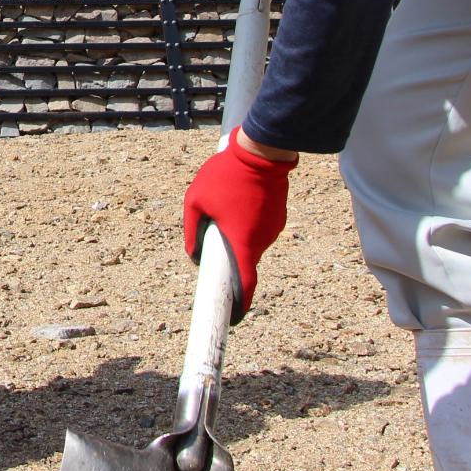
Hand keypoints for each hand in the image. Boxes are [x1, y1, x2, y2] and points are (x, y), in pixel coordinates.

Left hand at [183, 127, 294, 322]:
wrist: (260, 152)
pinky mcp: (279, 218)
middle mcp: (262, 241)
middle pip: (244, 262)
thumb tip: (192, 255)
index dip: (239, 305)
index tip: (232, 318)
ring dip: (237, 237)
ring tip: (225, 210)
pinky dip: (247, 225)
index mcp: (242, 243)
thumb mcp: (195, 201)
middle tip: (212, 240)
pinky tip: (238, 203)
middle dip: (228, 258)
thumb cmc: (225, 176)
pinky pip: (259, 230)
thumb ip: (191, 231)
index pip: (245, 285)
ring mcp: (274, 230)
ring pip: (251, 244)